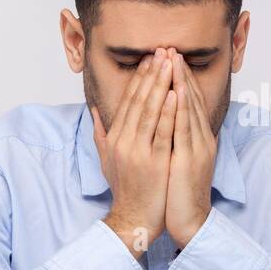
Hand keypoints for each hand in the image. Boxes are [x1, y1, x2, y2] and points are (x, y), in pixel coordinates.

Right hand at [91, 48, 176, 257]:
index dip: (140, 78)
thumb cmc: (125, 189)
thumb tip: (95, 111)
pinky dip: (168, 111)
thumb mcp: (106, 160)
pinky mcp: (154, 162)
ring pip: (150, 111)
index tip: (151, 59)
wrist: (133, 219)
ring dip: (161, 84)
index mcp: (114, 138)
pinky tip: (175, 93)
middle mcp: (123, 141)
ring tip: (170, 63)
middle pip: (138, 100)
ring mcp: (138, 151)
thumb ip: (100, 134)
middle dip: (152, 73)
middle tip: (163, 51)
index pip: (128, 101)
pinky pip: (162, 132)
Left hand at [165, 50, 218, 248]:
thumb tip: (154, 122)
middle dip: (179, 73)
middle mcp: (201, 139)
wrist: (189, 221)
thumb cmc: (176, 194)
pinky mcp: (192, 158)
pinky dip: (182, 107)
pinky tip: (178, 90)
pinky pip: (185, 128)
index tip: (166, 58)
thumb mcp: (172, 161)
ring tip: (173, 60)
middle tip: (170, 48)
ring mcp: (198, 147)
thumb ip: (166, 140)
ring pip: (189, 108)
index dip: (177, 78)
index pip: (186, 102)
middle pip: (190, 99)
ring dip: (181, 82)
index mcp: (195, 138)